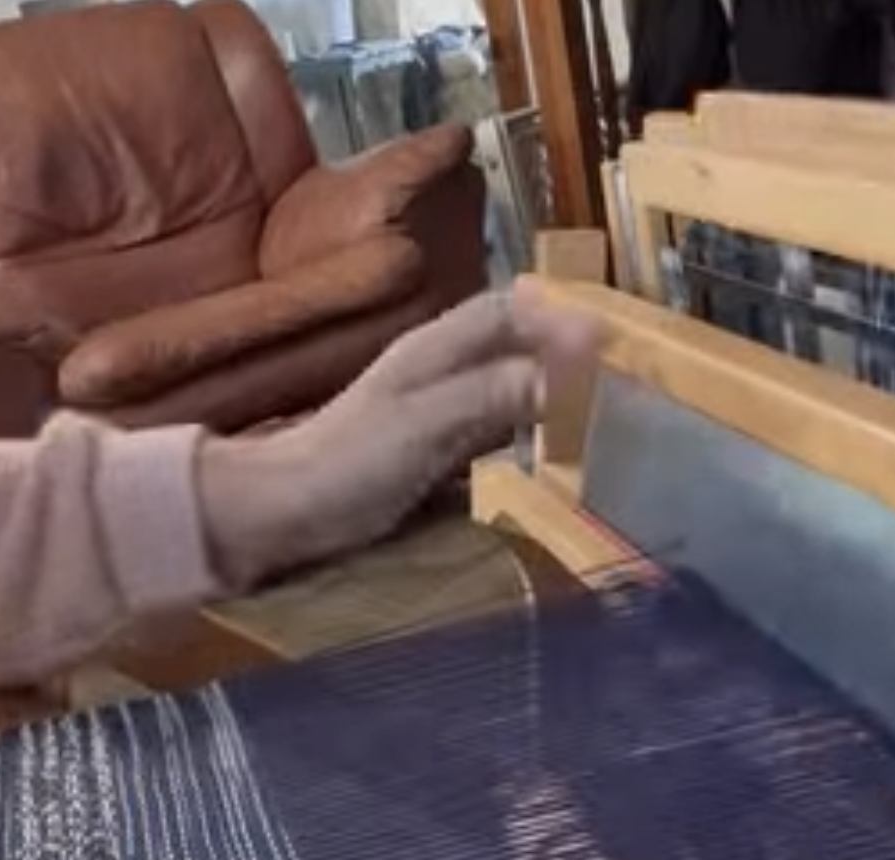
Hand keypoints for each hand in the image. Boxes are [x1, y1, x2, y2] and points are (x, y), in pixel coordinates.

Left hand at [200, 288, 600, 590]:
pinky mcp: (422, 456)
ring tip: (592, 410)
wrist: (279, 511)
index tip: (612, 339)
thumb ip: (494, 394)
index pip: (508, 313)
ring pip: (501, 386)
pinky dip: (519, 433)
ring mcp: (427, 414)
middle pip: (510, 345)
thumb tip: (568, 370)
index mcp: (434, 350)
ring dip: (545, 391)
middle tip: (614, 374)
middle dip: (561, 350)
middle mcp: (434, 373)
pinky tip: (539, 457)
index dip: (560, 318)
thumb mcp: (427, 425)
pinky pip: (486, 431)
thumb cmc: (348, 466)